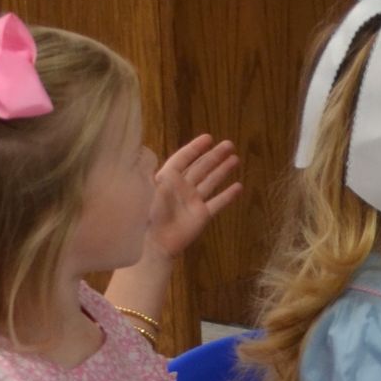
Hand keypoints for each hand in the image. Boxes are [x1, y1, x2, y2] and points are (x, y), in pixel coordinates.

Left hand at [146, 134, 241, 258]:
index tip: (209, 137)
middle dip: (214, 156)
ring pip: (211, 181)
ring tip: (235, 159)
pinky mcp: (202, 215)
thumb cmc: (148, 215)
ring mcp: (193, 201)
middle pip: (201, 167)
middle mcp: (182, 187)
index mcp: (167, 179)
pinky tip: (239, 186)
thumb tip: (141, 149)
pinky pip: (217, 203)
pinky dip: (228, 195)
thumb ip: (146, 170)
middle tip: (229, 144)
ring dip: (223, 170)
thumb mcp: (144, 189)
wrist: (155, 243)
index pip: (183, 159)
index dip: (195, 148)